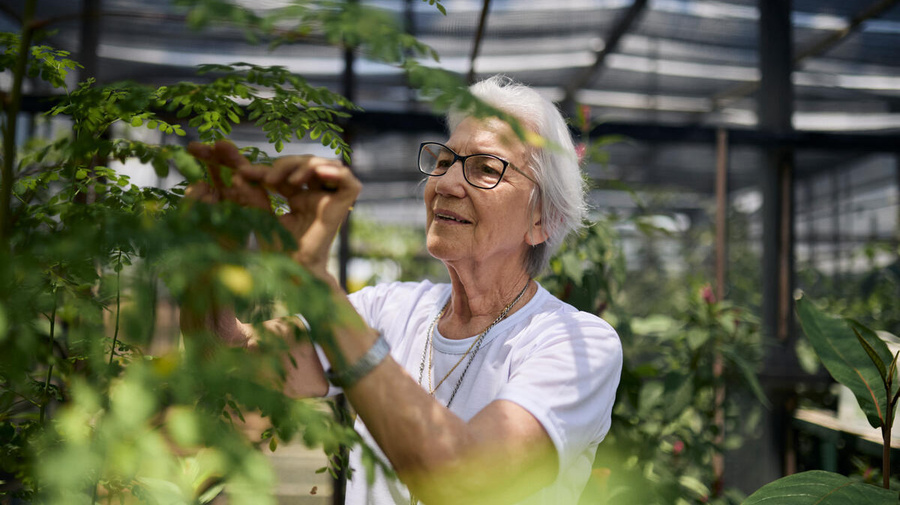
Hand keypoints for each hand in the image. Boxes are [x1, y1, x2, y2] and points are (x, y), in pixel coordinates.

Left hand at [186, 141, 360, 275]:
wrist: (294, 270)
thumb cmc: (279, 250)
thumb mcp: (262, 216)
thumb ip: (253, 196)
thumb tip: (238, 176)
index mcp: (300, 198)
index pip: (286, 173)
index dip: (266, 169)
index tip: (243, 173)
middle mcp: (317, 196)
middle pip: (308, 163)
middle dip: (287, 164)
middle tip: (269, 178)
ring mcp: (331, 201)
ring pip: (327, 165)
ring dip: (308, 165)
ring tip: (290, 180)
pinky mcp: (344, 207)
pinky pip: (349, 182)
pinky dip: (336, 172)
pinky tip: (318, 173)